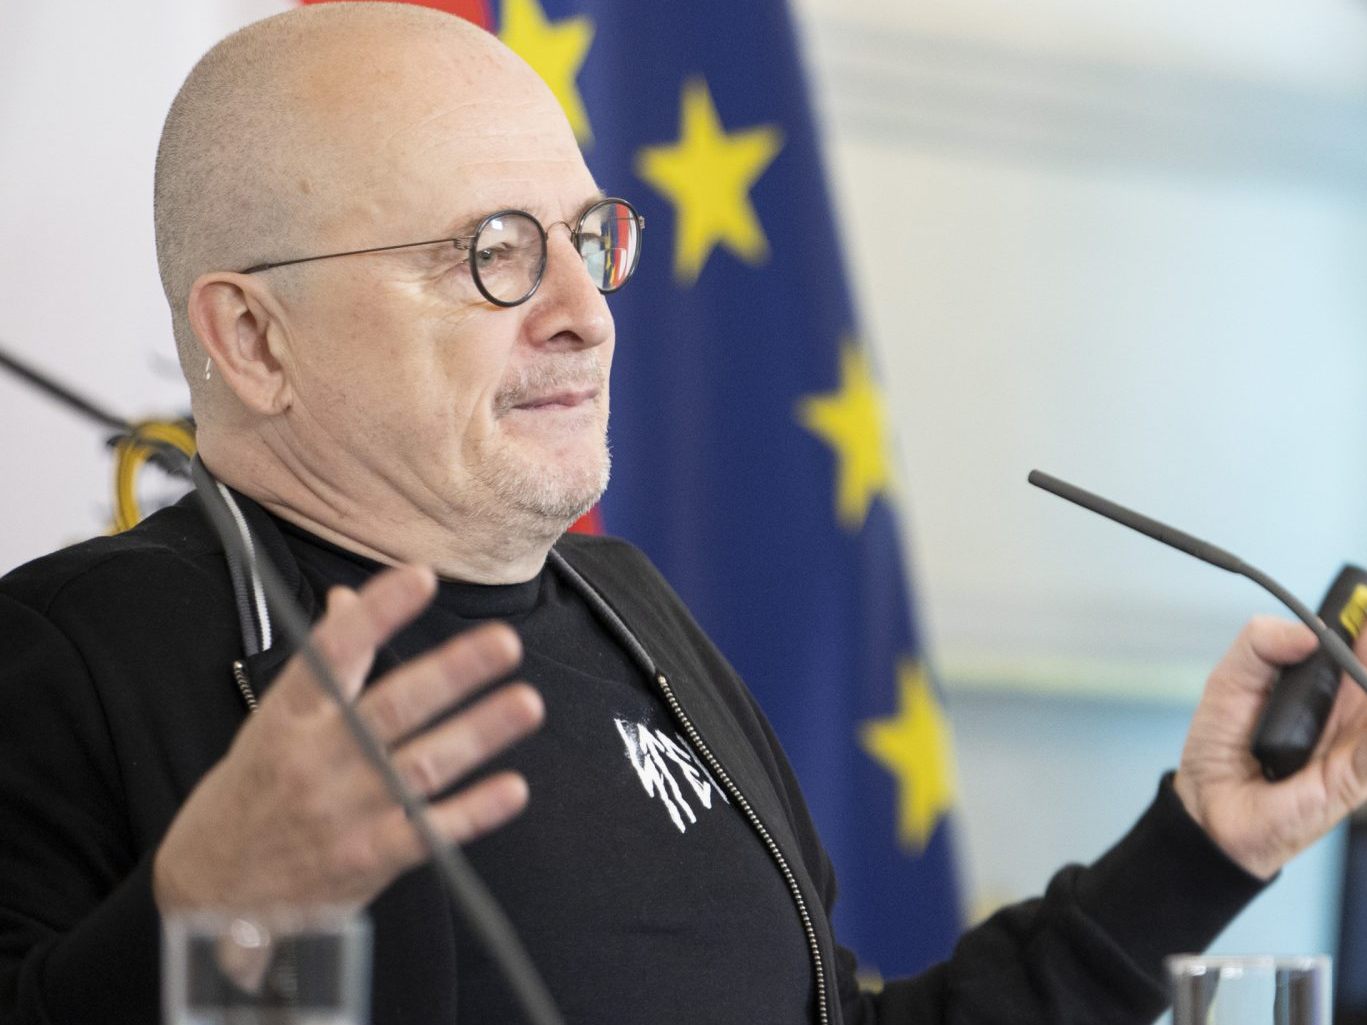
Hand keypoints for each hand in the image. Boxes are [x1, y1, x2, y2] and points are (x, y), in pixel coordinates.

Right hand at [153, 564, 542, 911]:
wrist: (212, 894)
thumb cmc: (253, 792)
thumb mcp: (274, 722)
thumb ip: (327, 665)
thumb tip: (351, 598)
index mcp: (287, 718)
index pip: (330, 656)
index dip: (376, 614)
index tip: (420, 578)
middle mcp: (315, 762)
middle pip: (390, 709)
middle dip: (451, 674)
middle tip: (504, 642)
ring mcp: (343, 814)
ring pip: (420, 767)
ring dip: (478, 734)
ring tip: (526, 703)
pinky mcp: (367, 861)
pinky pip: (427, 833)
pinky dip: (472, 813)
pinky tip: (512, 788)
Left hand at [1174, 615, 1366, 878]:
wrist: (1208, 805)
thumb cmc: (1222, 744)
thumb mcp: (1231, 679)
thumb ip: (1261, 644)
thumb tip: (1312, 631)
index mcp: (1326, 684)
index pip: (1362, 647)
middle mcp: (1351, 712)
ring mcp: (1358, 746)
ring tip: (1362, 664)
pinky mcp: (1353, 779)